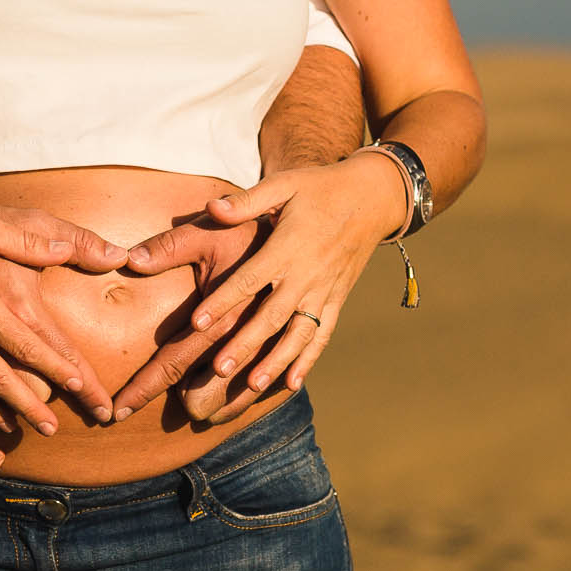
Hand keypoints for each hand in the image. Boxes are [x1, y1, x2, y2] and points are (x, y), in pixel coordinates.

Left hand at [113, 152, 410, 419]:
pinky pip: (322, 334)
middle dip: (246, 343)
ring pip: (298, 333)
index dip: (223, 301)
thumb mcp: (284, 185)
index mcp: (288, 247)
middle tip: (219, 368)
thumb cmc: (319, 188)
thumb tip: (212, 208)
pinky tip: (291, 384)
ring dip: (276, 361)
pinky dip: (308, 360)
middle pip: (272, 316)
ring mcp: (324, 291)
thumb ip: (247, 202)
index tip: (198, 322)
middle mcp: (307, 274)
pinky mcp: (337, 300)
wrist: (373, 197)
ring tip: (254, 385)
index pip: (250, 280)